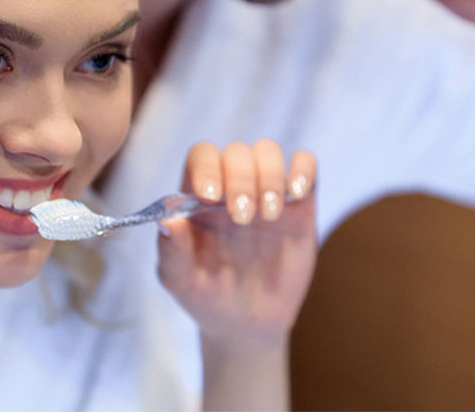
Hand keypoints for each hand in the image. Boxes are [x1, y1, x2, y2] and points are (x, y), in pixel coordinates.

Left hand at [156, 139, 317, 345]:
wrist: (246, 323)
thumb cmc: (206, 295)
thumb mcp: (180, 281)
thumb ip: (172, 252)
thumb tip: (168, 220)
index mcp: (199, 196)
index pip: (202, 156)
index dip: (206, 166)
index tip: (210, 196)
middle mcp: (232, 186)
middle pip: (237, 152)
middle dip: (240, 179)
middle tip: (242, 218)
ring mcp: (267, 191)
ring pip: (269, 151)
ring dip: (269, 176)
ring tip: (267, 216)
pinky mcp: (300, 204)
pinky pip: (306, 165)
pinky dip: (303, 169)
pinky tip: (297, 193)